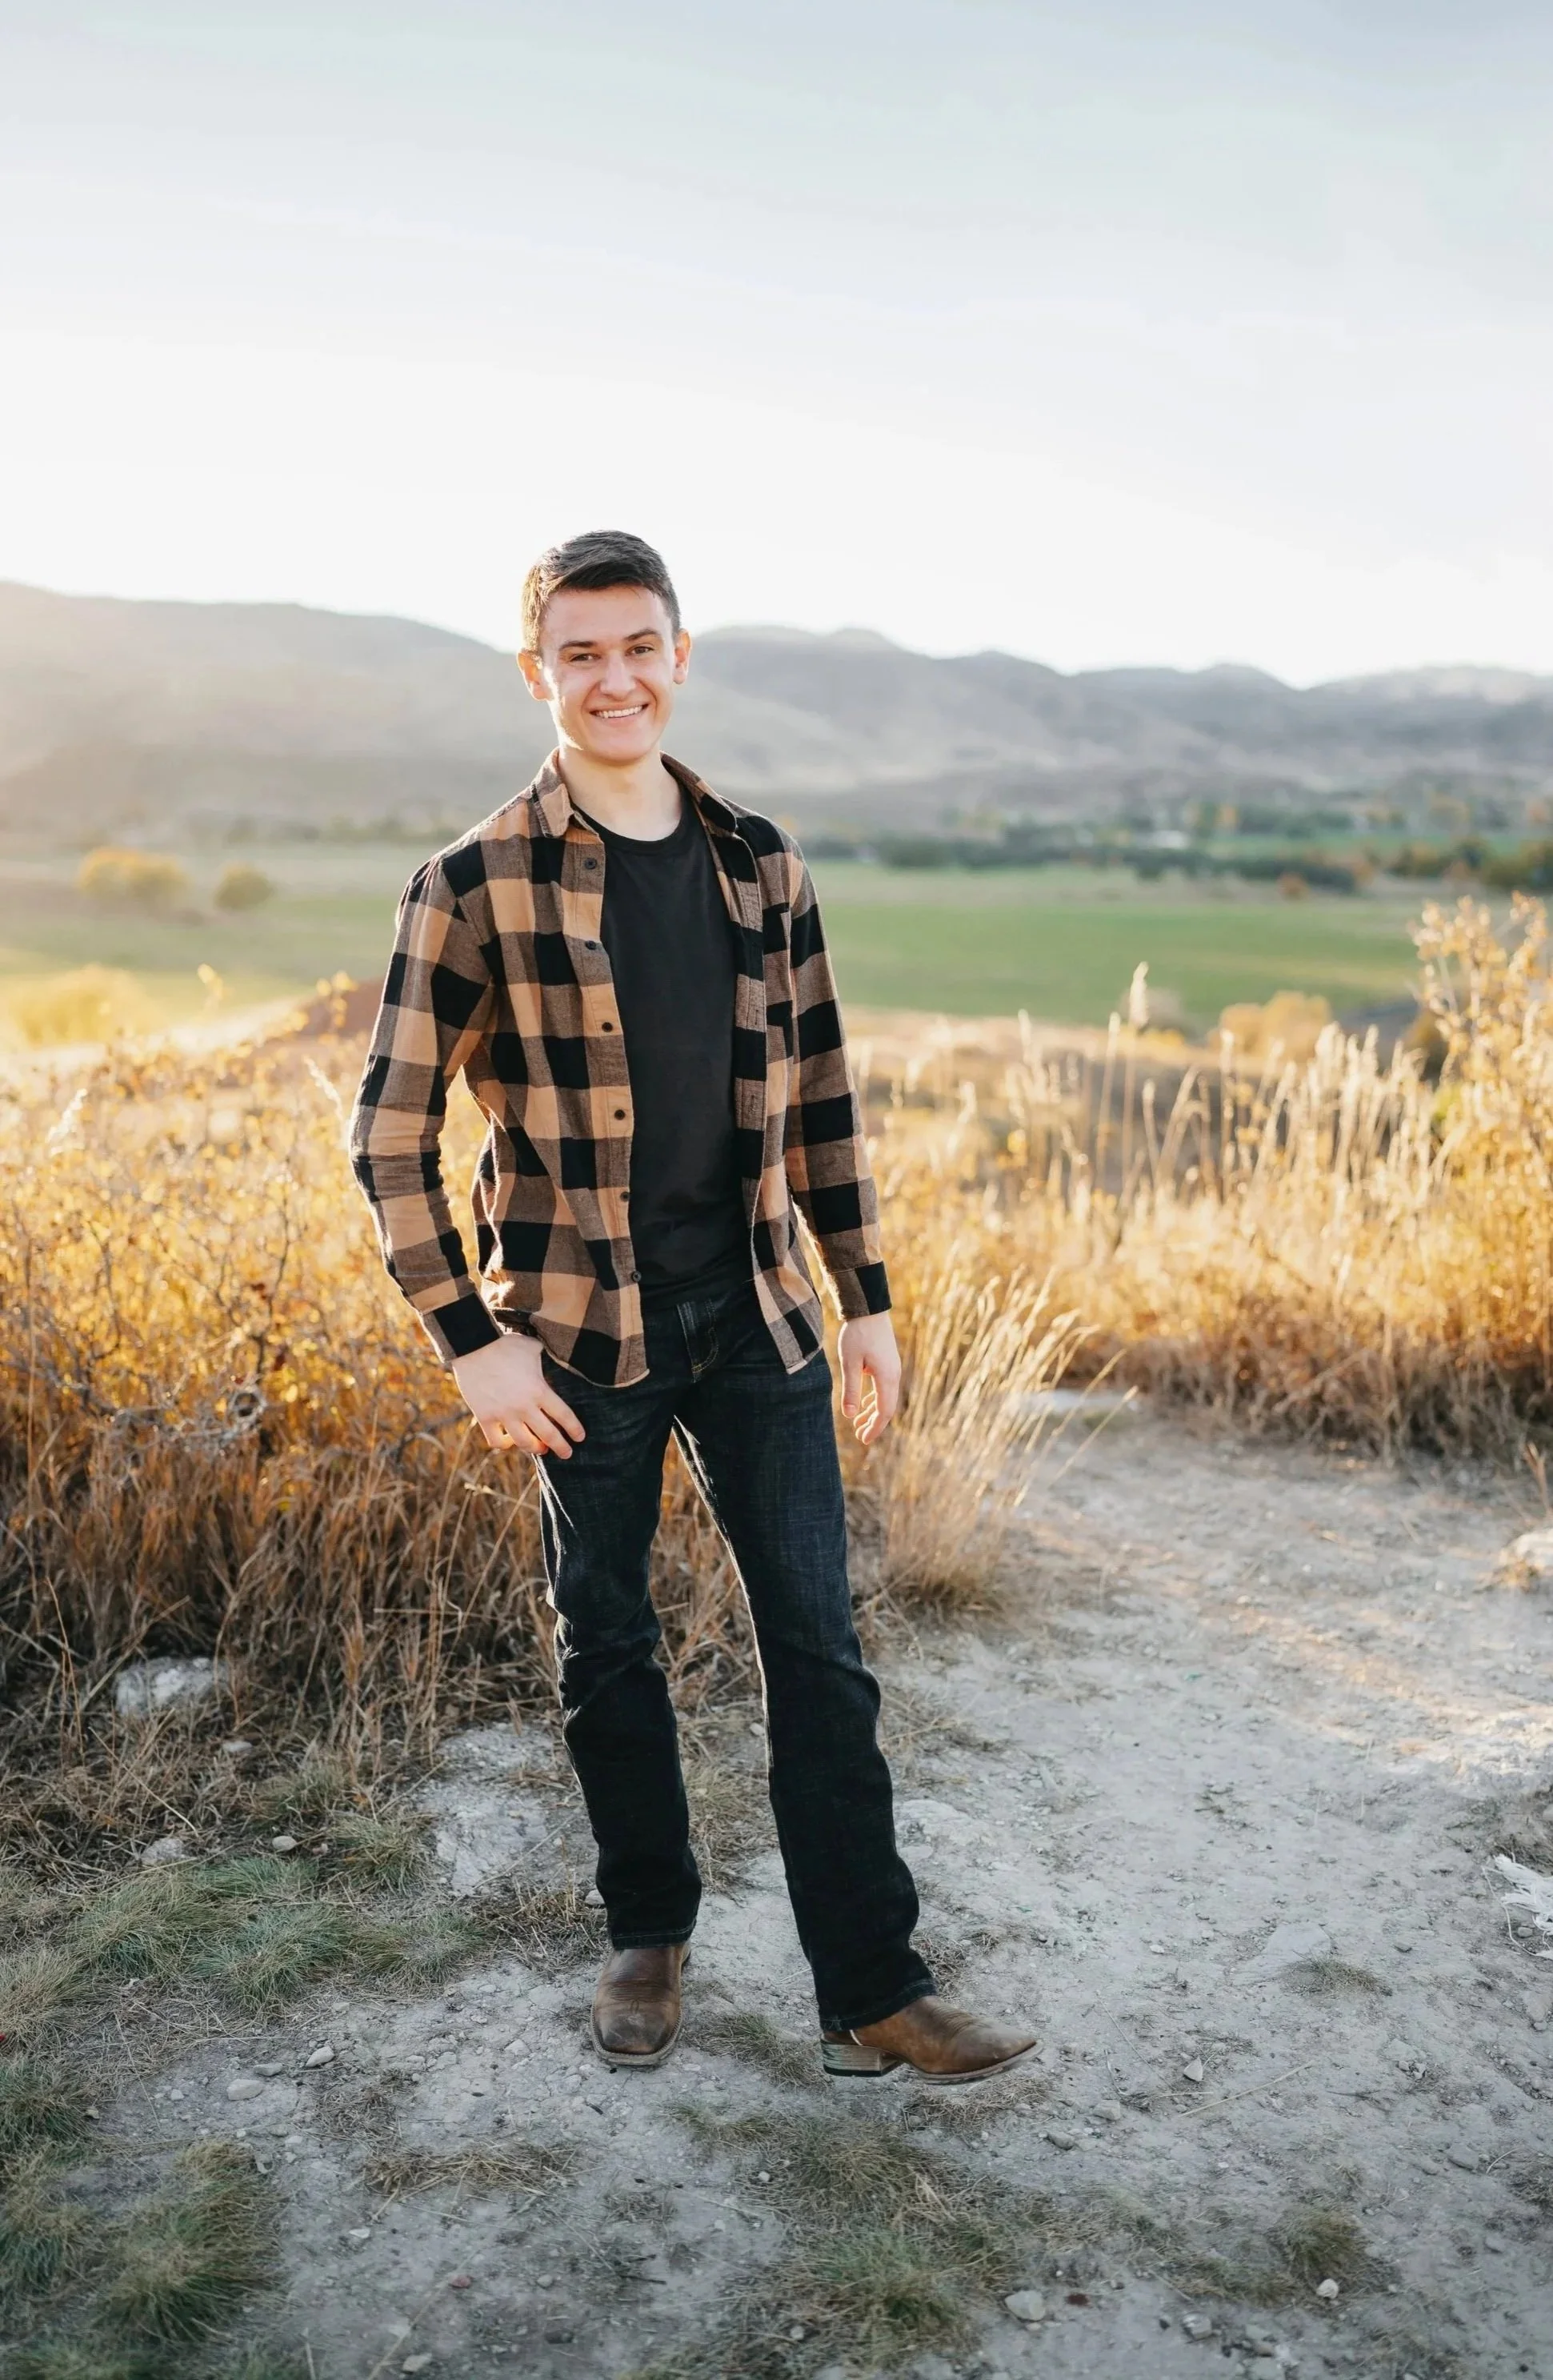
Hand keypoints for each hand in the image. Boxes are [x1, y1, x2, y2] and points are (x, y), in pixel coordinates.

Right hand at [451, 1332, 584, 1459]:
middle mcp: (523, 1406)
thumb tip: (555, 1357)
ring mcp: (503, 1414)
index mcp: (539, 1390)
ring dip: (535, 1448)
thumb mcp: (532, 1347)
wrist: (473, 1346)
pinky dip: (505, 1444)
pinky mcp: (484, 1417)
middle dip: (561, 1447)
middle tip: (567, 1454)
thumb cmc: (505, 1345)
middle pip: (548, 1435)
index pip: (564, 1416)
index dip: (574, 1429)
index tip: (579, 1438)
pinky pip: (496, 1441)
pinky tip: (510, 1441)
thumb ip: (545, 1359)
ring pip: (524, 1443)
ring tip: (541, 1449)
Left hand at [838, 1312, 900, 1447]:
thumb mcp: (849, 1362)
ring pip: (885, 1398)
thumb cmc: (857, 1334)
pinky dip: (874, 1400)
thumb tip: (850, 1416)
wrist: (868, 1308)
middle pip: (887, 1408)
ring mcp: (892, 1368)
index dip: (875, 1428)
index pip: (884, 1411)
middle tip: (860, 1437)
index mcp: (887, 1377)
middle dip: (874, 1424)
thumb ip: (851, 1389)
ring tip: (858, 1425)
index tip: (863, 1440)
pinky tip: (863, 1406)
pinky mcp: (887, 1363)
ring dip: (872, 1412)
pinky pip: (883, 1388)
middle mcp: (894, 1375)